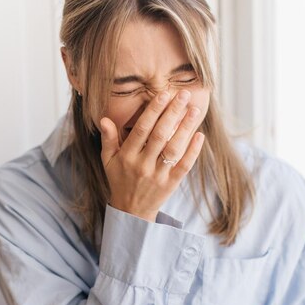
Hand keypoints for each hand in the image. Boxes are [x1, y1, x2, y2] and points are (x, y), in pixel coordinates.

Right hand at [98, 90, 204, 221]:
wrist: (131, 210)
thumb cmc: (119, 179)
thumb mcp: (108, 160)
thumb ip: (108, 139)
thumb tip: (104, 119)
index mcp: (127, 156)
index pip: (141, 130)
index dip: (153, 111)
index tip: (164, 94)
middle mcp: (142, 165)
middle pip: (160, 136)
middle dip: (172, 113)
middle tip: (184, 94)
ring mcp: (158, 176)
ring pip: (173, 149)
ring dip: (185, 129)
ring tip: (194, 110)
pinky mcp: (171, 184)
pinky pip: (184, 166)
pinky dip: (193, 151)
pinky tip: (199, 135)